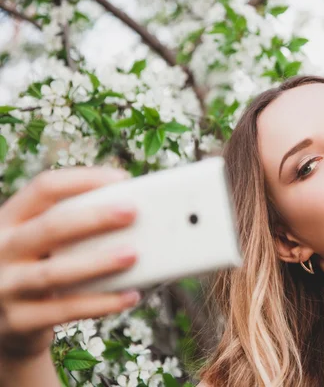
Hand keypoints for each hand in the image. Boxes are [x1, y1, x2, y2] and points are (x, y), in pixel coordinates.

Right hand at [0, 166, 140, 361]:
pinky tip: (130, 296)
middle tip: (132, 212)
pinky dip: (101, 303)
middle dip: (94, 218)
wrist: (0, 322)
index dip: (83, 180)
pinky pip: (66, 310)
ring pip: (54, 272)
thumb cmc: (35, 267)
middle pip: (50, 227)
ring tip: (133, 255)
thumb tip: (132, 210)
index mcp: (10, 219)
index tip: (120, 179)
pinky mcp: (19, 321)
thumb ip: (71, 225)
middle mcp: (2, 249)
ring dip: (98, 263)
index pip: (44, 189)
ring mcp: (6, 287)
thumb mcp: (38, 241)